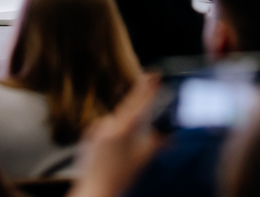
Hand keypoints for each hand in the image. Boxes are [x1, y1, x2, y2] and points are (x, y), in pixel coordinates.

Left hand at [71, 75, 162, 196]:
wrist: (95, 190)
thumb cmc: (119, 177)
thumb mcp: (143, 159)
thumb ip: (158, 143)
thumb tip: (172, 137)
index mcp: (125, 127)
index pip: (141, 102)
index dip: (149, 87)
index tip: (154, 75)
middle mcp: (110, 124)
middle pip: (128, 105)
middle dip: (138, 95)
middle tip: (147, 78)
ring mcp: (97, 129)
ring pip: (115, 118)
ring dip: (123, 120)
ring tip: (128, 133)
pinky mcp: (88, 136)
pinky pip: (103, 128)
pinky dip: (109, 131)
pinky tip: (112, 145)